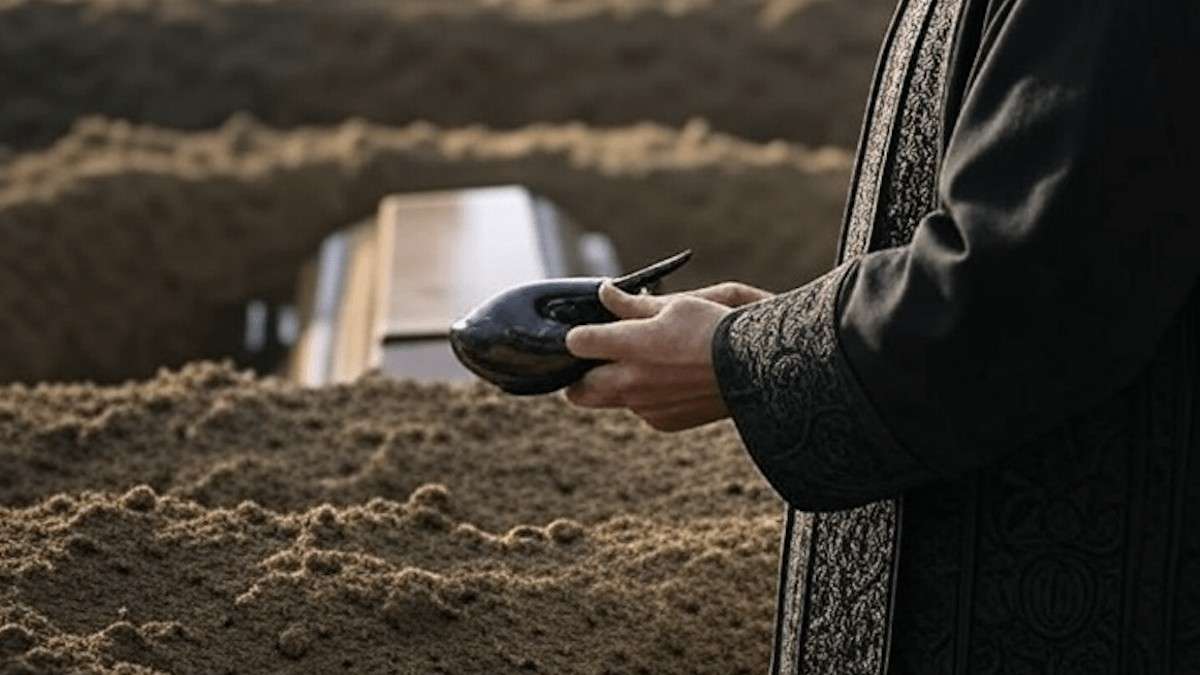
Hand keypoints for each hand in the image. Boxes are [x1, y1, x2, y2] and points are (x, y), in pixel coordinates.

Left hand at [563, 280, 772, 431]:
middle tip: (591, 364)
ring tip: (641, 367)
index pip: (576, 343)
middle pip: (577, 391)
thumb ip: (631, 305)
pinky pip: (640, 411)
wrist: (756, 369)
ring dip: (614, 388)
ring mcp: (645, 406)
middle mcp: (630, 381)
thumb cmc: (716, 328)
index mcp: (629, 345)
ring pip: (610, 402)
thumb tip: (604, 292)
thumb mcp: (675, 306)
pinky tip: (669, 382)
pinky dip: (645, 398)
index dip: (578, 336)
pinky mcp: (662, 422)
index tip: (587, 332)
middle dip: (576, 379)